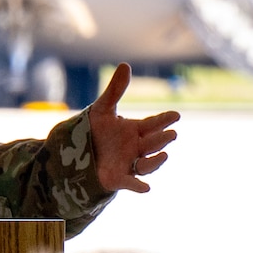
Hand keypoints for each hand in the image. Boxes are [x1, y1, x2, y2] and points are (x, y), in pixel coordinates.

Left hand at [87, 62, 178, 193]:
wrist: (76, 153)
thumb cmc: (94, 130)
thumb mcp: (103, 108)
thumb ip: (116, 90)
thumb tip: (125, 64)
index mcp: (135, 130)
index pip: (153, 124)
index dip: (164, 120)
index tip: (176, 115)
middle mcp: (135, 148)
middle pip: (152, 143)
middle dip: (163, 139)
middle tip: (172, 134)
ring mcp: (128, 164)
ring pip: (147, 164)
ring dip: (156, 161)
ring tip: (165, 155)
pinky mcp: (117, 178)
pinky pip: (130, 183)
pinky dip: (138, 186)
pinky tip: (146, 188)